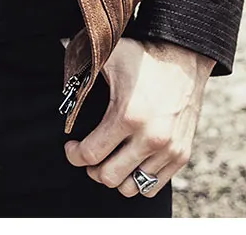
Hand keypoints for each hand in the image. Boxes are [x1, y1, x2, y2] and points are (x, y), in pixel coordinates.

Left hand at [63, 38, 214, 197]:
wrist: (185, 58)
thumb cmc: (143, 57)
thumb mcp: (110, 57)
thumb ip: (84, 68)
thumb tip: (60, 70)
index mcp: (128, 115)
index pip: (91, 154)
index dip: (74, 155)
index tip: (71, 147)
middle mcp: (151, 137)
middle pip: (108, 177)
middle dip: (92, 168)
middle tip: (89, 154)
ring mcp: (169, 150)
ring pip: (131, 187)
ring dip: (115, 176)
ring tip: (109, 159)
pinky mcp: (181, 155)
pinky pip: (152, 186)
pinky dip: (137, 179)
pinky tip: (129, 161)